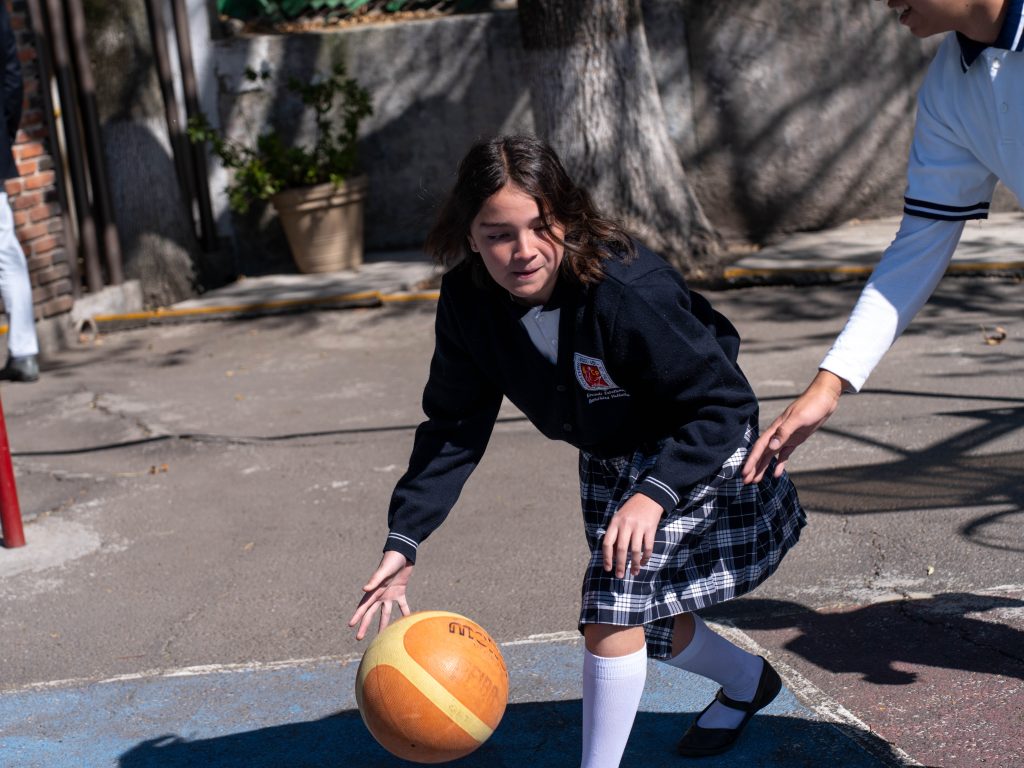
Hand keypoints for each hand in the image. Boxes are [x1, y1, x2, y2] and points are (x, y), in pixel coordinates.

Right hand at [348, 550, 413, 640]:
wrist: (403, 553)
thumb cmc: (391, 560)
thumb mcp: (383, 571)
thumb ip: (374, 580)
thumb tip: (364, 590)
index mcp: (374, 590)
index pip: (363, 606)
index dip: (357, 616)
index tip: (350, 625)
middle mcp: (380, 594)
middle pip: (371, 613)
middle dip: (365, 625)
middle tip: (359, 638)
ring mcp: (389, 594)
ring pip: (385, 613)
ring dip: (383, 624)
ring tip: (382, 637)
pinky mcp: (400, 592)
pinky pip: (402, 605)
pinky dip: (404, 613)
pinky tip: (406, 623)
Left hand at [602, 492, 663, 577]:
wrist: (649, 497)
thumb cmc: (631, 510)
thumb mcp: (619, 518)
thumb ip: (615, 534)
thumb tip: (613, 556)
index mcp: (615, 522)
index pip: (607, 542)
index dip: (607, 557)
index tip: (608, 568)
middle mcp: (626, 525)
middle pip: (621, 549)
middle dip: (620, 565)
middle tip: (620, 576)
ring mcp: (639, 526)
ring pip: (635, 550)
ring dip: (635, 564)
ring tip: (634, 573)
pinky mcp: (650, 528)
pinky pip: (648, 547)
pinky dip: (646, 557)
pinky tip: (643, 562)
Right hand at [741, 369, 845, 483]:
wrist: (824, 398)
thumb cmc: (811, 405)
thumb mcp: (798, 419)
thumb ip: (784, 432)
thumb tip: (771, 447)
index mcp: (775, 429)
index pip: (760, 448)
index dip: (751, 461)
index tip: (745, 473)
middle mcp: (778, 434)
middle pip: (762, 454)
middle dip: (753, 468)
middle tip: (746, 482)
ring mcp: (786, 437)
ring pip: (771, 456)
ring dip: (763, 468)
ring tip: (755, 481)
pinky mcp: (795, 439)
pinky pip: (784, 454)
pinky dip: (779, 464)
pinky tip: (776, 474)